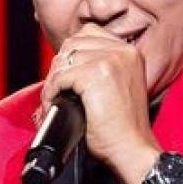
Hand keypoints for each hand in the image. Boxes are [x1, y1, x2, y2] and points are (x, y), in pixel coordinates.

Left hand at [43, 28, 158, 183]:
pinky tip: (53, 106)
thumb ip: (99, 70)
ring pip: (64, 60)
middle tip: (54, 90)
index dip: (70, 53)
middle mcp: (123, 51)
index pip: (88, 34)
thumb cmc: (123, 129)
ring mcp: (111, 61)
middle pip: (73, 44)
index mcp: (130, 52)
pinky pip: (60, 77)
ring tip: (52, 101)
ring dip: (52, 81)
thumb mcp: (117, 88)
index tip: (64, 75)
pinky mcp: (96, 75)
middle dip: (58, 67)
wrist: (132, 149)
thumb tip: (64, 64)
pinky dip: (50, 92)